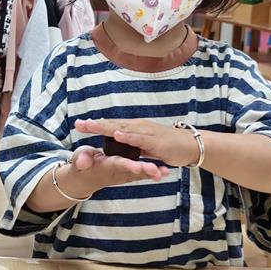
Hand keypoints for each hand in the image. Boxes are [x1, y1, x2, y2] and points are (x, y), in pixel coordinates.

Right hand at [63, 145, 168, 194]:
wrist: (86, 178)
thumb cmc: (82, 165)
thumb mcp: (79, 160)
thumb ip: (81, 160)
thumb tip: (81, 162)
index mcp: (106, 164)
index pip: (118, 163)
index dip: (127, 165)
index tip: (137, 166)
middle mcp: (117, 171)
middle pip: (133, 171)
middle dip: (145, 171)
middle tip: (156, 171)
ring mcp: (124, 174)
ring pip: (140, 174)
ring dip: (152, 173)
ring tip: (164, 172)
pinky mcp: (128, 173)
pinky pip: (142, 174)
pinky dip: (153, 173)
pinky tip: (165, 171)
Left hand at [75, 118, 199, 167]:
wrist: (191, 145)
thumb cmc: (168, 144)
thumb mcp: (145, 145)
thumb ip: (132, 144)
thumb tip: (119, 143)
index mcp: (134, 128)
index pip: (112, 125)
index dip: (96, 125)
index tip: (79, 124)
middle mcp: (138, 127)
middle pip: (113, 125)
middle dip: (95, 125)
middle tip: (79, 124)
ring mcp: (146, 133)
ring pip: (123, 129)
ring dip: (107, 128)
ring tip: (91, 126)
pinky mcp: (155, 141)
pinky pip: (139, 138)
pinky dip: (128, 136)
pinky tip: (117, 135)